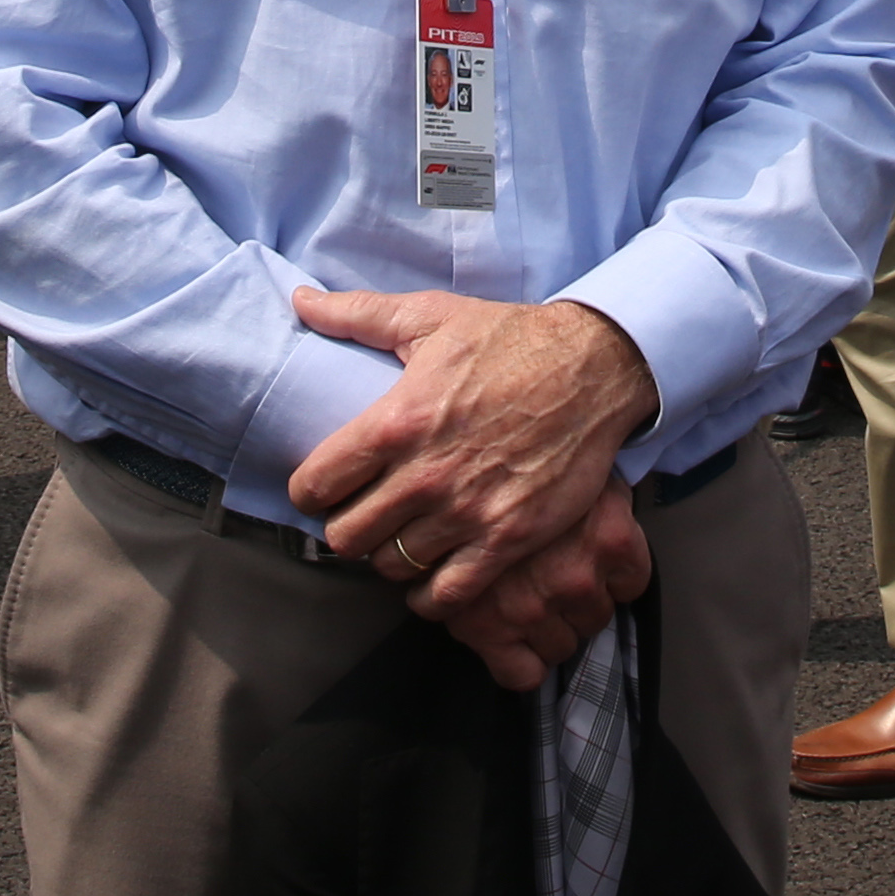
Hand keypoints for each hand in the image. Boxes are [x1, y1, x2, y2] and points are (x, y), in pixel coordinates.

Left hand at [284, 289, 660, 687]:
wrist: (594, 367)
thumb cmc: (509, 340)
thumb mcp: (430, 316)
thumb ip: (357, 314)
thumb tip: (300, 301)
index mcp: (396, 421)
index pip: (315, 485)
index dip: (311, 492)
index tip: (325, 489)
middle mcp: (425, 474)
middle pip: (346, 537)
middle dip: (346, 528)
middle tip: (364, 515)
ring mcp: (467, 511)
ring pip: (391, 566)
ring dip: (389, 556)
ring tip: (401, 538)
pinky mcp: (508, 538)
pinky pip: (448, 594)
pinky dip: (432, 594)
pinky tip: (433, 575)